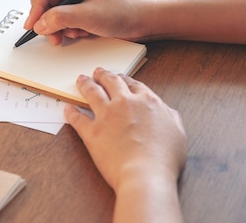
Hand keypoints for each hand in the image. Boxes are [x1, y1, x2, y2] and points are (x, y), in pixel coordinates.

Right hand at [24, 0, 148, 45]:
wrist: (140, 22)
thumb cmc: (123, 11)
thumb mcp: (89, 16)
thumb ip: (62, 18)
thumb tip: (39, 24)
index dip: (35, 5)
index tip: (35, 25)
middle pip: (44, 0)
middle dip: (48, 20)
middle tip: (54, 36)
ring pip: (51, 13)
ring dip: (59, 27)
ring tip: (75, 33)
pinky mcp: (78, 8)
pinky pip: (62, 20)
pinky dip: (68, 29)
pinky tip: (82, 32)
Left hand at [64, 68, 186, 192]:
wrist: (145, 174)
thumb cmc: (164, 158)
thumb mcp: (177, 131)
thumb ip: (170, 116)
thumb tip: (164, 110)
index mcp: (147, 101)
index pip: (134, 84)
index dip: (126, 79)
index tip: (121, 77)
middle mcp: (126, 103)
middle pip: (112, 82)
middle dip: (104, 75)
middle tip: (98, 72)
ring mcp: (107, 116)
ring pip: (93, 93)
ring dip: (86, 84)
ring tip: (81, 80)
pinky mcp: (92, 132)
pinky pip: (77, 118)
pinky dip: (71, 112)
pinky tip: (67, 108)